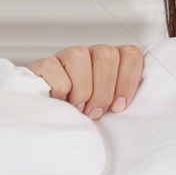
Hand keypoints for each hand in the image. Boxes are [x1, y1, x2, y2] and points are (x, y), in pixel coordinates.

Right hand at [27, 44, 143, 119]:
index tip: (119, 107)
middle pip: (107, 54)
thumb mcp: (106, 109)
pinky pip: (56, 69)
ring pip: (80, 56)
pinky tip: (59, 100)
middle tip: (95, 112)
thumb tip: (131, 105)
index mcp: (109, 63)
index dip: (128, 81)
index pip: (130, 54)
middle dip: (103, 90)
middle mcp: (89, 54)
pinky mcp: (44, 63)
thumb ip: (120, 101)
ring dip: (82, 90)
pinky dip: (60, 90)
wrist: (46, 120)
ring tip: (77, 108)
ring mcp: (65, 56)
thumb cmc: (80, 116)